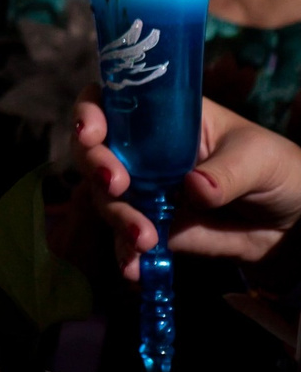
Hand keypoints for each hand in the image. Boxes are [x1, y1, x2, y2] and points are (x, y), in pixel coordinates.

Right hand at [77, 97, 300, 277]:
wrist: (295, 227)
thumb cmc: (280, 172)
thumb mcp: (260, 159)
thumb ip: (227, 172)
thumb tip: (193, 187)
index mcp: (164, 119)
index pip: (111, 102)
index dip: (91, 111)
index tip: (93, 133)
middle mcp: (145, 152)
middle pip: (96, 150)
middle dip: (96, 166)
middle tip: (117, 187)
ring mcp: (147, 192)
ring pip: (107, 199)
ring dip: (117, 217)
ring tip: (145, 239)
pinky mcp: (156, 229)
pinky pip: (128, 241)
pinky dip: (127, 255)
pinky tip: (135, 269)